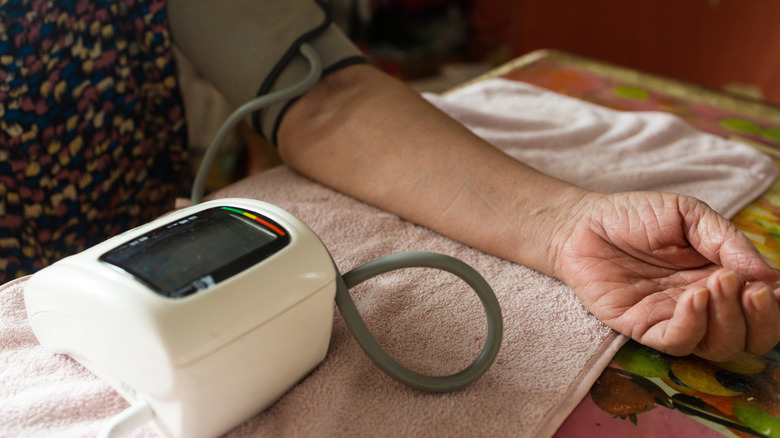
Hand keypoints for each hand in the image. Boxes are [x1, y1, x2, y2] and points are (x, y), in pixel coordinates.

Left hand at [554, 191, 779, 361]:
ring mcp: (673, 319)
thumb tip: (770, 274)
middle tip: (751, 289)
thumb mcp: (689, 215)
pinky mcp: (642, 328)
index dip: (775, 306)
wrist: (583, 222)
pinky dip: (693, 325)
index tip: (773, 286)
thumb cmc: (635, 216)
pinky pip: (678, 342)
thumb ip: (726, 241)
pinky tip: (694, 296)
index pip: (762, 310)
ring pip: (719, 346)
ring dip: (728, 318)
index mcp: (720, 279)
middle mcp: (702, 306)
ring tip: (716, 281)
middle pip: (749, 337)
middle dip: (761, 318)